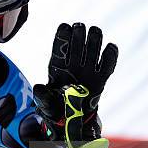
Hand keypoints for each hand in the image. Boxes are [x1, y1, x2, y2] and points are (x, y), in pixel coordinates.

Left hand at [33, 23, 117, 140]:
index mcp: (57, 67)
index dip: (62, 37)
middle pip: (77, 45)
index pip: (59, 49)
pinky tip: (110, 46)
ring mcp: (87, 70)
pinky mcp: (100, 78)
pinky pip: (106, 65)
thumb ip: (42, 97)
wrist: (72, 121)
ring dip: (94, 40)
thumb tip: (38, 88)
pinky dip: (110, 55)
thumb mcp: (45, 105)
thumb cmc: (55, 110)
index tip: (65, 27)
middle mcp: (73, 65)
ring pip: (91, 50)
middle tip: (79, 27)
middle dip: (78, 35)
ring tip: (94, 31)